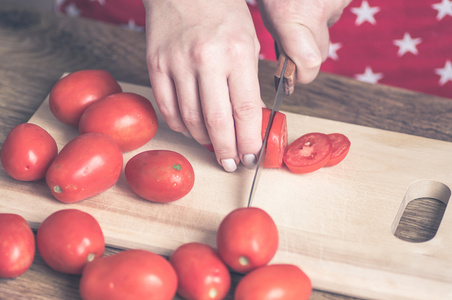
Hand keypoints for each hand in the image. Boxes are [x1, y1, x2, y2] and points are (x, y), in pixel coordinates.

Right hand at [142, 0, 262, 171]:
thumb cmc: (222, 11)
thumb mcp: (248, 40)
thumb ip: (249, 82)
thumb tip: (249, 119)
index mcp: (236, 52)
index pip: (244, 110)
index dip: (249, 141)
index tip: (251, 157)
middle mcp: (206, 59)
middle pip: (216, 122)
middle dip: (227, 151)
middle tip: (231, 164)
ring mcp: (177, 63)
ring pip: (190, 119)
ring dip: (204, 140)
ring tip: (214, 147)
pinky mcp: (156, 65)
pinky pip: (167, 108)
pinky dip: (180, 126)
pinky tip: (191, 130)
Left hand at [257, 0, 351, 82]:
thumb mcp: (270, 12)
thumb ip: (283, 38)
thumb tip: (291, 63)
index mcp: (291, 18)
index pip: (310, 63)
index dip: (305, 74)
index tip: (297, 75)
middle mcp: (316, 11)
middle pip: (321, 53)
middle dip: (309, 52)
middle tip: (296, 38)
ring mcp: (335, 1)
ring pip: (329, 30)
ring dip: (318, 25)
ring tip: (302, 6)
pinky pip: (336, 11)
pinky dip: (325, 8)